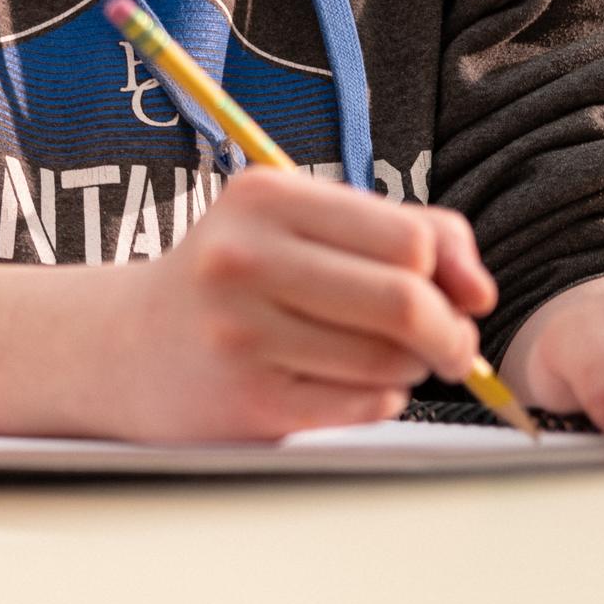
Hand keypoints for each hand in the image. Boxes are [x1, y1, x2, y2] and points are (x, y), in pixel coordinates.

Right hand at [95, 167, 495, 441]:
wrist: (125, 347)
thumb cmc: (234, 280)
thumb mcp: (301, 225)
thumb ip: (403, 232)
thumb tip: (478, 290)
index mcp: (265, 198)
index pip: (408, 238)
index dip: (451, 275)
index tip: (457, 297)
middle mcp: (244, 258)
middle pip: (406, 301)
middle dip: (449, 332)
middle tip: (449, 346)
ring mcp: (241, 331)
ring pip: (390, 360)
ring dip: (409, 369)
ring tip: (377, 359)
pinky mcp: (248, 399)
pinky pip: (363, 405)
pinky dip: (377, 400)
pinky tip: (341, 385)